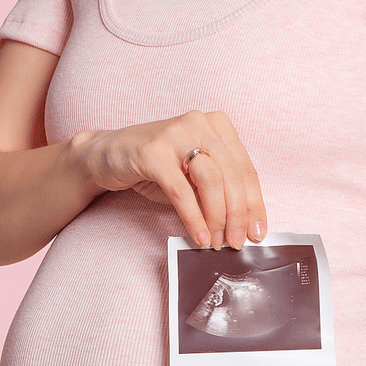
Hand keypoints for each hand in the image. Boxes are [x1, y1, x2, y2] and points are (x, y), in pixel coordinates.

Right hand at [72, 110, 267, 249]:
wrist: (107, 155)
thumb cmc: (156, 167)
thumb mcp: (194, 175)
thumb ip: (218, 189)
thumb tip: (243, 224)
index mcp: (217, 125)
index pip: (245, 168)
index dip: (254, 204)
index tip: (258, 232)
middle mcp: (199, 123)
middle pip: (231, 175)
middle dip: (238, 214)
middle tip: (238, 242)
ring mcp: (175, 134)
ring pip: (210, 181)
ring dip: (218, 217)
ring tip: (218, 241)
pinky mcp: (152, 152)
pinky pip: (181, 191)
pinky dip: (194, 218)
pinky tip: (200, 236)